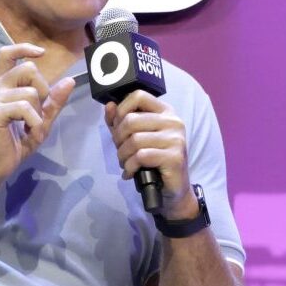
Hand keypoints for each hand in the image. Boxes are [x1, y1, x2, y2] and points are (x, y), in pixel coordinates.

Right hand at [0, 44, 75, 183]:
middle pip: (29, 69)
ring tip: (31, 129)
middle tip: (37, 112)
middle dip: (43, 90)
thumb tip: (70, 80)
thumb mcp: (40, 119)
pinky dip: (34, 123)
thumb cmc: (14, 142)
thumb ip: (53, 101)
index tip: (41, 53)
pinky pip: (25, 107)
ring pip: (31, 91)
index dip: (24, 48)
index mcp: (2, 84)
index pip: (7, 53)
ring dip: (39, 114)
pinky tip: (27, 133)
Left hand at [105, 91, 195, 219]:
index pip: (138, 95)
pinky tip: (130, 172)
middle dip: (118, 139)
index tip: (118, 127)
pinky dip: (130, 166)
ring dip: (122, 156)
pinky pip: (141, 156)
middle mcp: (173, 121)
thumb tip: (109, 105)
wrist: (172, 189)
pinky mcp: (174, 157)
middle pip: (131, 120)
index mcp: (165, 111)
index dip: (121, 110)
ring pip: (134, 140)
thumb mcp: (134, 137)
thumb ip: (120, 121)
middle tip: (121, 152)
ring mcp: (176, 139)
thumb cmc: (152, 161)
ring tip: (125, 163)